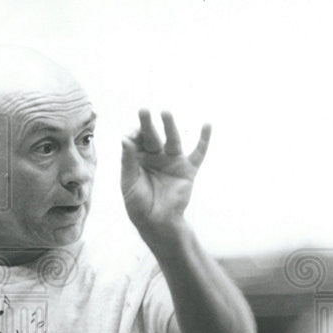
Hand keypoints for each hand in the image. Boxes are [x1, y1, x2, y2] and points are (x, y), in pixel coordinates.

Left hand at [121, 109, 209, 240]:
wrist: (157, 223)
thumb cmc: (138, 204)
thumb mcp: (129, 182)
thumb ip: (128, 161)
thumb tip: (125, 138)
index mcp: (138, 159)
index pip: (135, 141)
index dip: (132, 135)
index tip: (130, 136)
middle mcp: (155, 157)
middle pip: (151, 136)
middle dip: (147, 124)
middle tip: (143, 110)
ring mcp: (172, 162)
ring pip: (172, 140)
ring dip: (169, 126)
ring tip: (165, 112)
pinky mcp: (187, 170)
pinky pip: (198, 153)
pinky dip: (204, 140)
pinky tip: (207, 125)